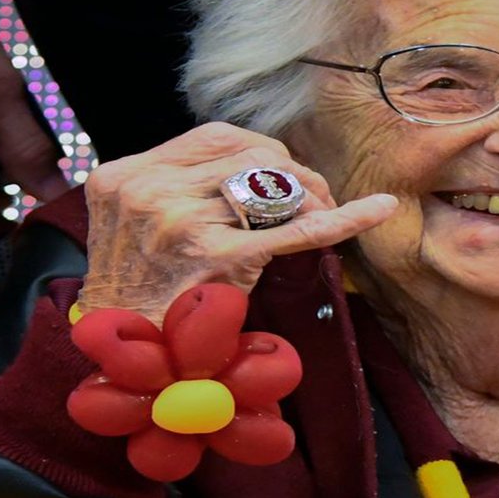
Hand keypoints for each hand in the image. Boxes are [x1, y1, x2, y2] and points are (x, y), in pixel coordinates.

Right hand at [78, 122, 397, 325]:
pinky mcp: (217, 256)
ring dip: (310, 200)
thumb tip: (253, 170)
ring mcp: (180, 221)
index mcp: (125, 176)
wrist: (120, 359)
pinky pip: (293, 229)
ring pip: (273, 186)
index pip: (215, 138)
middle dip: (293, 174)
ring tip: (323, 218)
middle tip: (318, 200)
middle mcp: (148, 190)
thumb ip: (178, 190)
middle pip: (250, 155)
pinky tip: (378, 208)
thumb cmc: (138, 296)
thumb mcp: (134, 226)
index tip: (284, 175)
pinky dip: (343, 218)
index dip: (263, 152)